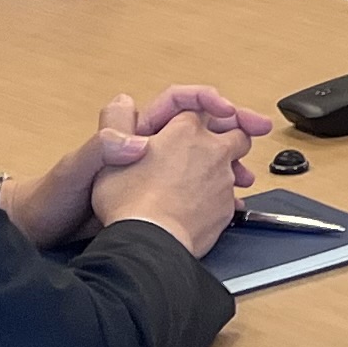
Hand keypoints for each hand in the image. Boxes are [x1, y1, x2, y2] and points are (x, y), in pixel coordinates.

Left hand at [1, 86, 272, 245]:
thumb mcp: (77, 167)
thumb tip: (140, 141)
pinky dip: (217, 192)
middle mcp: (148, 146)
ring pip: (203, 158)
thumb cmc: (55, 196)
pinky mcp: (156, 199)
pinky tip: (230, 204)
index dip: (207, 100)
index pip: (179, 101)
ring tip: (246, 178)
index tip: (228, 111)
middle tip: (259, 131)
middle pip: (200, 126)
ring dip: (229, 161)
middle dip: (233, 125)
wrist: (44, 231)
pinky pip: (196, 188)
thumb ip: (105, 146)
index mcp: (133, 131)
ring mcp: (155, 173)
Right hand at [90, 99, 254, 256]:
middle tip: (221, 144)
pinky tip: (205, 208)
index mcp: (184, 130)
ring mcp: (223, 180)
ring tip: (212, 180)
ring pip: (237, 167)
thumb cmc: (129, 201)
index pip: (202, 108)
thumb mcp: (110, 153)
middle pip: (237, 132)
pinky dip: (222, 199)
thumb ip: (118, 124)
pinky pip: (231, 199)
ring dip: (230, 170)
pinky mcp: (226, 207)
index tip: (214, 113)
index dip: (204, 110)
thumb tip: (122, 104)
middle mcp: (211, 150)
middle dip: (232, 135)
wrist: (149, 243)